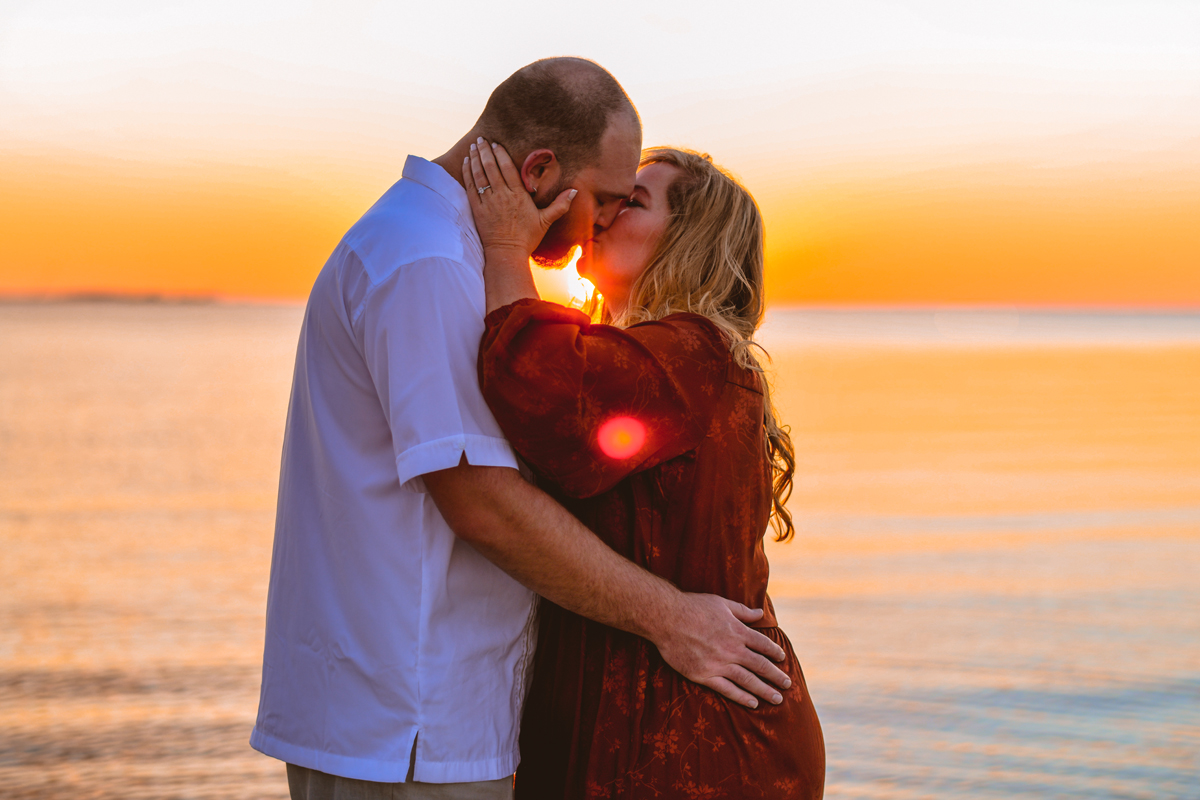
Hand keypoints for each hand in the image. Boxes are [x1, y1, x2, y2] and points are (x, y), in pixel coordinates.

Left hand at [463, 137, 575, 261]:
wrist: (507, 254)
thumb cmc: (527, 238)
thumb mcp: (546, 221)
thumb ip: (560, 205)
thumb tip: (575, 191)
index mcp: (518, 195)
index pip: (507, 168)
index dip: (500, 154)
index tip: (495, 144)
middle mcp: (502, 196)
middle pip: (491, 167)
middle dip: (485, 151)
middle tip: (481, 139)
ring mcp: (488, 202)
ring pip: (479, 175)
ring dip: (475, 159)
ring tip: (473, 146)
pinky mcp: (478, 210)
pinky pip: (471, 187)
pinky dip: (467, 173)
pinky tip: (466, 163)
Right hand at [654, 593, 794, 708]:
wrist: (666, 618)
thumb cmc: (693, 606)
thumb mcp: (721, 604)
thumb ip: (742, 611)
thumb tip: (760, 613)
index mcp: (737, 631)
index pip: (763, 645)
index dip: (775, 652)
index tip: (783, 659)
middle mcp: (732, 649)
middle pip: (760, 665)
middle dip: (776, 676)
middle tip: (788, 685)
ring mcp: (718, 664)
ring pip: (748, 680)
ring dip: (764, 690)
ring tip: (777, 699)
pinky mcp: (704, 675)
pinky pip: (727, 689)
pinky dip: (742, 697)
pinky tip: (753, 703)